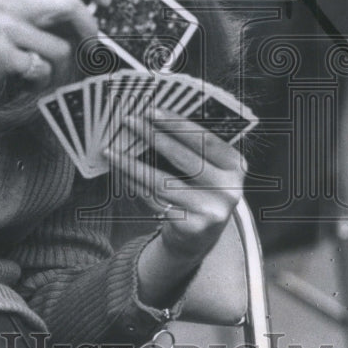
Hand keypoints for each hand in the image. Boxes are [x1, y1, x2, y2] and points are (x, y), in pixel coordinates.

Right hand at [0, 0, 109, 118]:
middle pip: (70, 3)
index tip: (104, 0)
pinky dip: (40, 82)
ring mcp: (4, 27)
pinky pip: (44, 69)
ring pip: (61, 47)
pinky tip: (24, 81)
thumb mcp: (9, 20)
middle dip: (90, 29)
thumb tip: (87, 14)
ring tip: (40, 73)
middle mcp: (9, 2)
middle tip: (91, 47)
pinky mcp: (2, 54)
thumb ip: (42, 11)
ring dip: (59, 69)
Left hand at [106, 106, 245, 261]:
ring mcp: (210, 210)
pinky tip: (121, 172)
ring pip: (161, 181)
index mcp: (235, 166)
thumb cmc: (200, 190)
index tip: (151, 109)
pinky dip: (134, 184)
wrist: (200, 237)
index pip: (204, 139)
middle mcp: (228, 189)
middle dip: (152, 136)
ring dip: (132, 164)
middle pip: (182, 157)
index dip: (176, 123)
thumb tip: (152, 118)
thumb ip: (191, 146)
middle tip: (128, 121)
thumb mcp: (209, 168)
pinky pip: (154, 199)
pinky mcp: (190, 227)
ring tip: (112, 150)